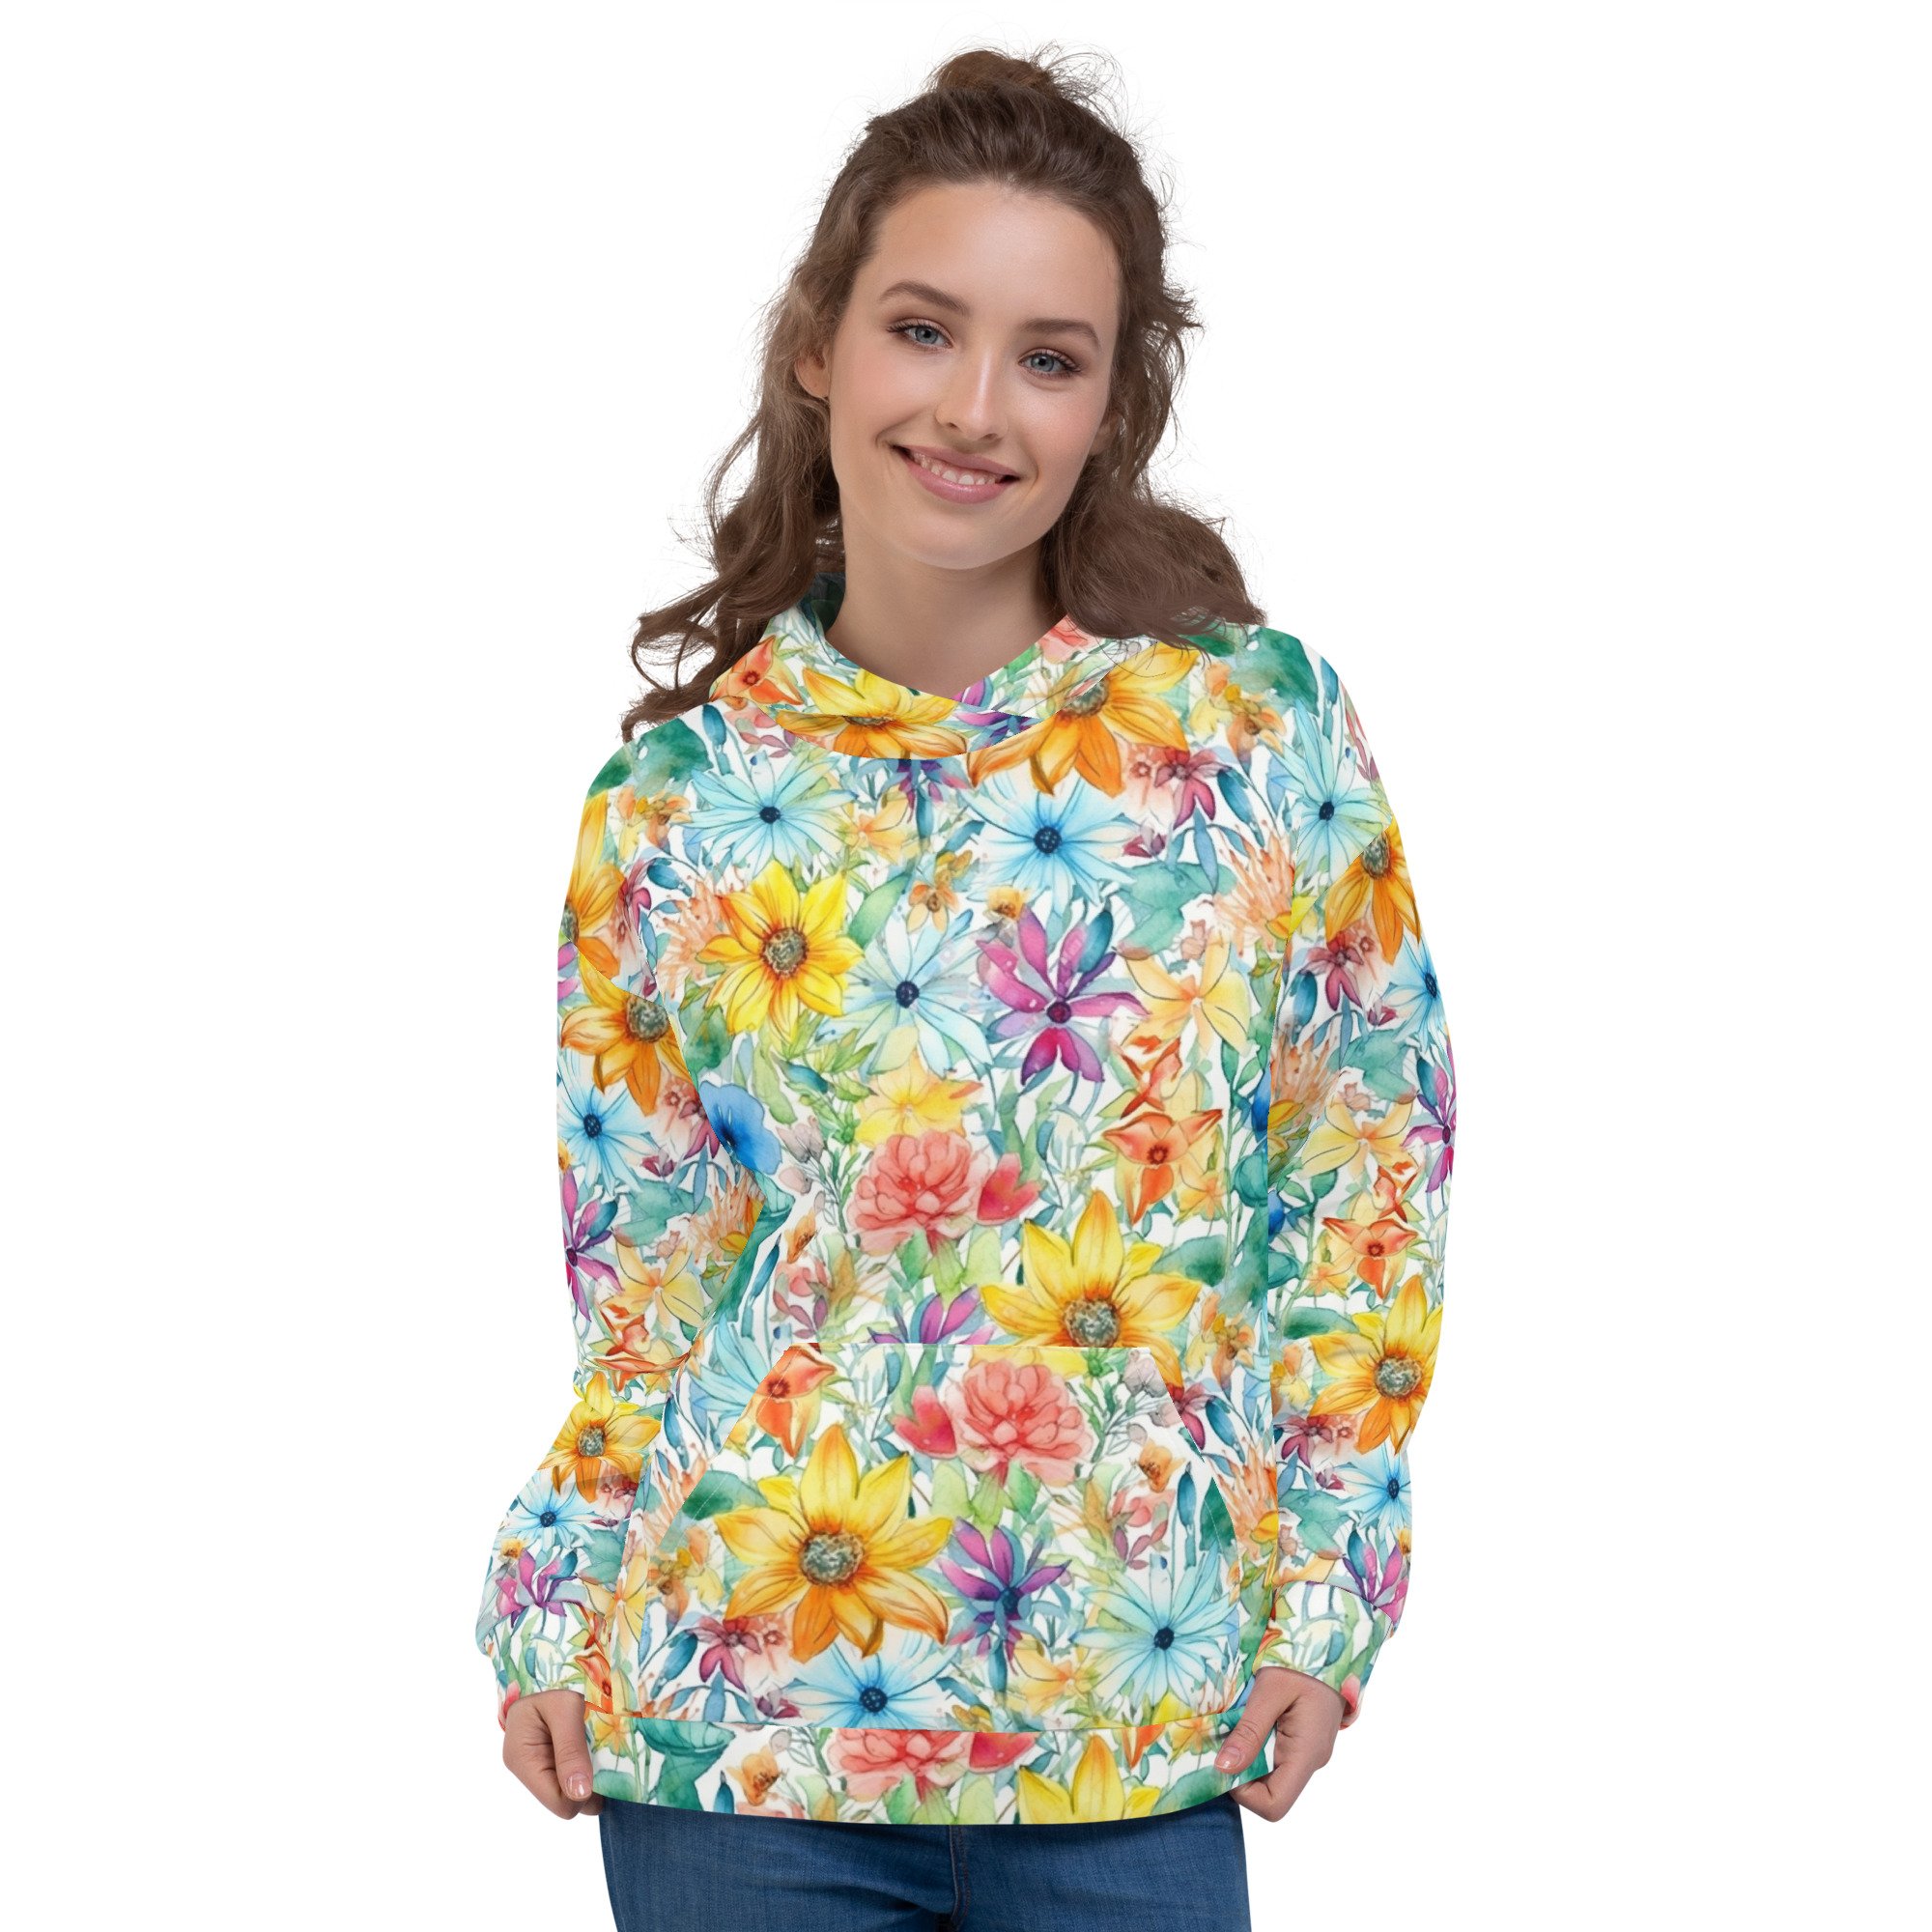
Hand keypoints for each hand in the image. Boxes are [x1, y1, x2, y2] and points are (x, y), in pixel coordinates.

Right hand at [502, 1688, 602, 1817]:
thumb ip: (570, 1749)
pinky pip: (572, 1775)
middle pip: (566, 1800)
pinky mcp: (549, 1757)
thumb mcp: (564, 1708)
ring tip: (602, 1747)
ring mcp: (538, 1763)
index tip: (603, 1767)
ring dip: (591, 1775)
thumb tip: (580, 1794)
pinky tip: (596, 1747)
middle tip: (606, 1754)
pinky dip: (588, 1767)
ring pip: (571, 1791)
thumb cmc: (554, 1678)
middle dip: (590, 1784)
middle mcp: (527, 1767)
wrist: (548, 1658)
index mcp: (522, 1758)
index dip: (584, 1793)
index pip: (558, 1803)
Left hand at [1214, 1666, 1344, 1821]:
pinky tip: (1248, 1720)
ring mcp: (1310, 1751)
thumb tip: (1223, 1769)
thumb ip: (1249, 1730)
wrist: (1332, 1640)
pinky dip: (1256, 1746)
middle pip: (1270, 1792)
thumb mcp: (1270, 1690)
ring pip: (1271, 1774)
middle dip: (1241, 1773)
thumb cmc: (1303, 1662)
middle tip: (1222, 1739)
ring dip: (1247, 1757)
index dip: (1243, 1794)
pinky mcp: (1305, 1740)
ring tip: (1234, 1725)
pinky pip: (1276, 1757)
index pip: (1274, 1805)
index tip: (1225, 1761)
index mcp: (1307, 1754)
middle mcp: (1311, 1760)